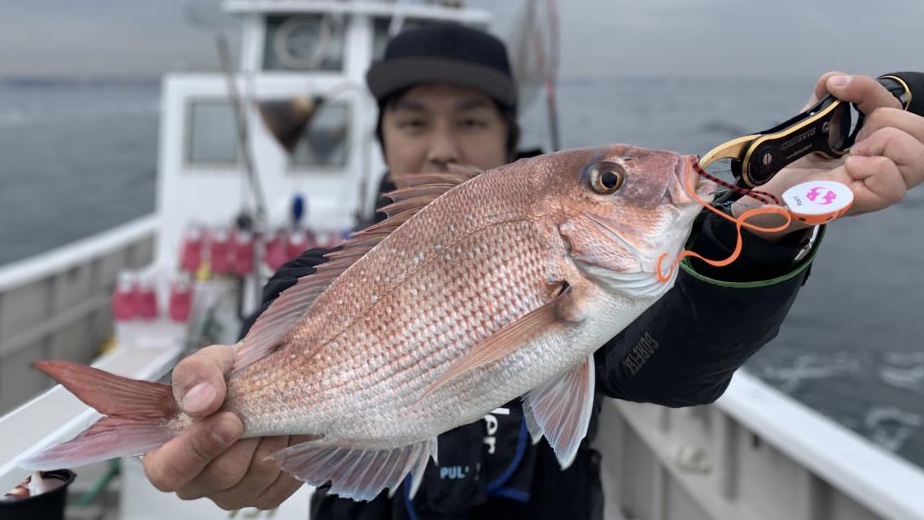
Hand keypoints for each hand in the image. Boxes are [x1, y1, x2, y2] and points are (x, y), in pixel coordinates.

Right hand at [141, 344, 302, 509]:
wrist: (267, 382)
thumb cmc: (227, 378)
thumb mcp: (209, 362)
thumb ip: (197, 373)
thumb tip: (201, 401)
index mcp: (165, 453)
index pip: (169, 470)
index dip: (198, 448)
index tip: (231, 419)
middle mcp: (195, 481)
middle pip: (222, 473)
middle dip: (248, 436)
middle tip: (264, 407)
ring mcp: (231, 493)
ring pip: (257, 474)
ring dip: (274, 437)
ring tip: (277, 411)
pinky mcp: (265, 495)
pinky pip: (284, 480)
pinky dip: (292, 448)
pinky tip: (289, 428)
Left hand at [732, 72, 923, 239]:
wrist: (767, 193)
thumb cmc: (795, 163)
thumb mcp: (812, 124)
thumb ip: (825, 99)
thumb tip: (834, 81)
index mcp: (879, 139)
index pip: (898, 104)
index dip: (870, 88)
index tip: (837, 86)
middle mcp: (888, 163)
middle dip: (888, 118)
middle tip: (854, 136)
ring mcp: (879, 186)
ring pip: (920, 157)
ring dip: (885, 144)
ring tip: (853, 154)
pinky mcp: (864, 204)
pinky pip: (893, 187)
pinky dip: (872, 169)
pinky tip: (848, 170)